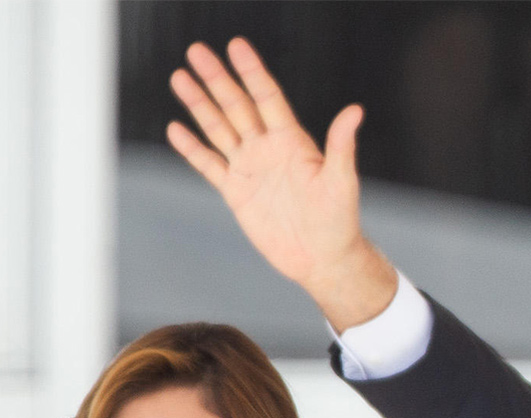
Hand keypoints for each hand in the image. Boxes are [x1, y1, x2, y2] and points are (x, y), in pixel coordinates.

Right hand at [167, 38, 397, 330]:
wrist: (322, 258)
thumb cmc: (339, 220)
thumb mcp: (341, 181)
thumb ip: (341, 145)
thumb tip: (355, 111)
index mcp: (293, 141)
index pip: (268, 98)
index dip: (252, 72)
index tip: (236, 46)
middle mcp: (268, 149)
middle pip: (237, 106)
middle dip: (217, 79)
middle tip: (197, 51)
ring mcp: (250, 168)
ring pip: (219, 130)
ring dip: (199, 105)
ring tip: (179, 77)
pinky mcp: (236, 192)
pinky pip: (210, 165)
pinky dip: (192, 148)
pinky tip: (176, 129)